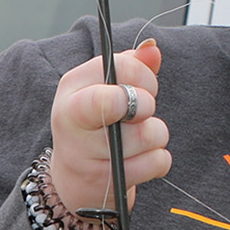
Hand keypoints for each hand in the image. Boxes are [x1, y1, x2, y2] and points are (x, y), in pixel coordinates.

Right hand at [48, 39, 169, 215]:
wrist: (74, 181)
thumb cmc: (95, 125)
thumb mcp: (104, 89)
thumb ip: (130, 65)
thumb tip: (152, 48)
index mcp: (72, 86)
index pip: (116, 66)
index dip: (142, 75)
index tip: (145, 85)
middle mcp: (72, 118)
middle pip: (132, 101)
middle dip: (148, 105)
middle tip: (140, 114)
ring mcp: (86, 153)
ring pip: (150, 133)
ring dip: (156, 136)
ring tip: (137, 140)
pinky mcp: (107, 180)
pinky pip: (158, 161)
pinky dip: (158, 161)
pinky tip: (139, 160)